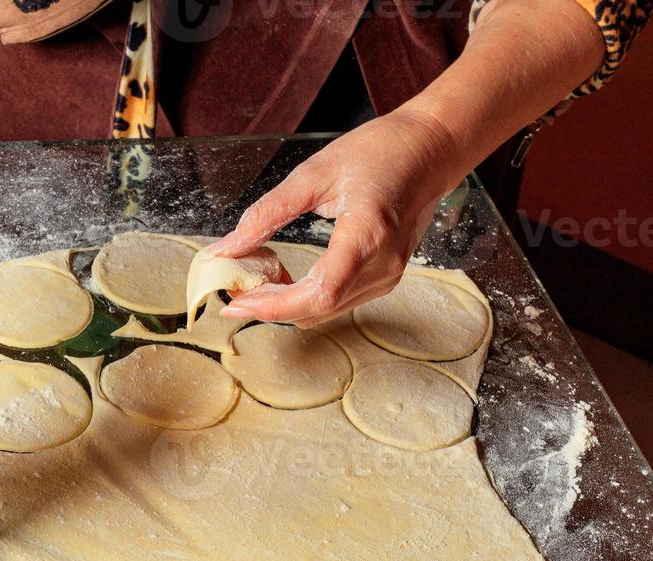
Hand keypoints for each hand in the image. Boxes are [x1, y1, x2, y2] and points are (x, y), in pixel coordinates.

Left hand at [210, 108, 462, 327]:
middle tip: (236, 289)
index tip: (237, 303)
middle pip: (318, 310)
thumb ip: (268, 213)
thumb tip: (227, 248)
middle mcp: (382, 264)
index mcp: (367, 235)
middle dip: (271, 307)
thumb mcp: (314, 173)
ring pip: (325, 312)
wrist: (430, 150)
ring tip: (258, 278)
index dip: (274, 306)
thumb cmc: (379, 152)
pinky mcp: (386, 278)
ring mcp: (388, 275)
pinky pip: (338, 301)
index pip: (319, 293)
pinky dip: (306, 296)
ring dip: (286, 303)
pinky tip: (285, 276)